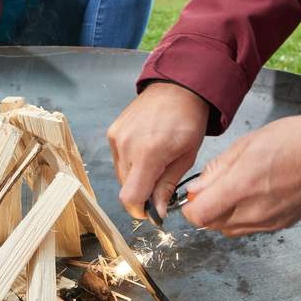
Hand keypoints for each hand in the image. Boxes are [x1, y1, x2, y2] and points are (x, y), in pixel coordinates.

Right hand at [107, 82, 208, 218]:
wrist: (177, 87)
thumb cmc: (188, 120)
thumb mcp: (186, 157)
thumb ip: (167, 186)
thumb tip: (158, 212)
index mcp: (148, 153)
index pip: (131, 197)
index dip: (140, 210)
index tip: (153, 210)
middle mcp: (126, 146)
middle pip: (125, 188)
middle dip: (141, 193)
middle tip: (160, 184)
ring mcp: (116, 138)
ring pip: (121, 175)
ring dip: (136, 178)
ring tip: (155, 164)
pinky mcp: (112, 133)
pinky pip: (118, 160)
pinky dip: (131, 164)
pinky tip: (146, 152)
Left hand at [182, 114, 300, 235]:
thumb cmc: (294, 140)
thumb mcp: (246, 144)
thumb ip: (217, 170)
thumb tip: (195, 190)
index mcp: (241, 187)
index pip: (199, 216)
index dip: (191, 208)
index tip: (195, 196)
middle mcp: (254, 211)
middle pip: (212, 226)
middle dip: (208, 210)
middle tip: (216, 189)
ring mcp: (270, 222)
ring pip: (231, 230)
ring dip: (226, 215)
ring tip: (238, 190)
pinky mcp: (282, 225)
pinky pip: (252, 228)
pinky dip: (245, 217)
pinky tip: (256, 196)